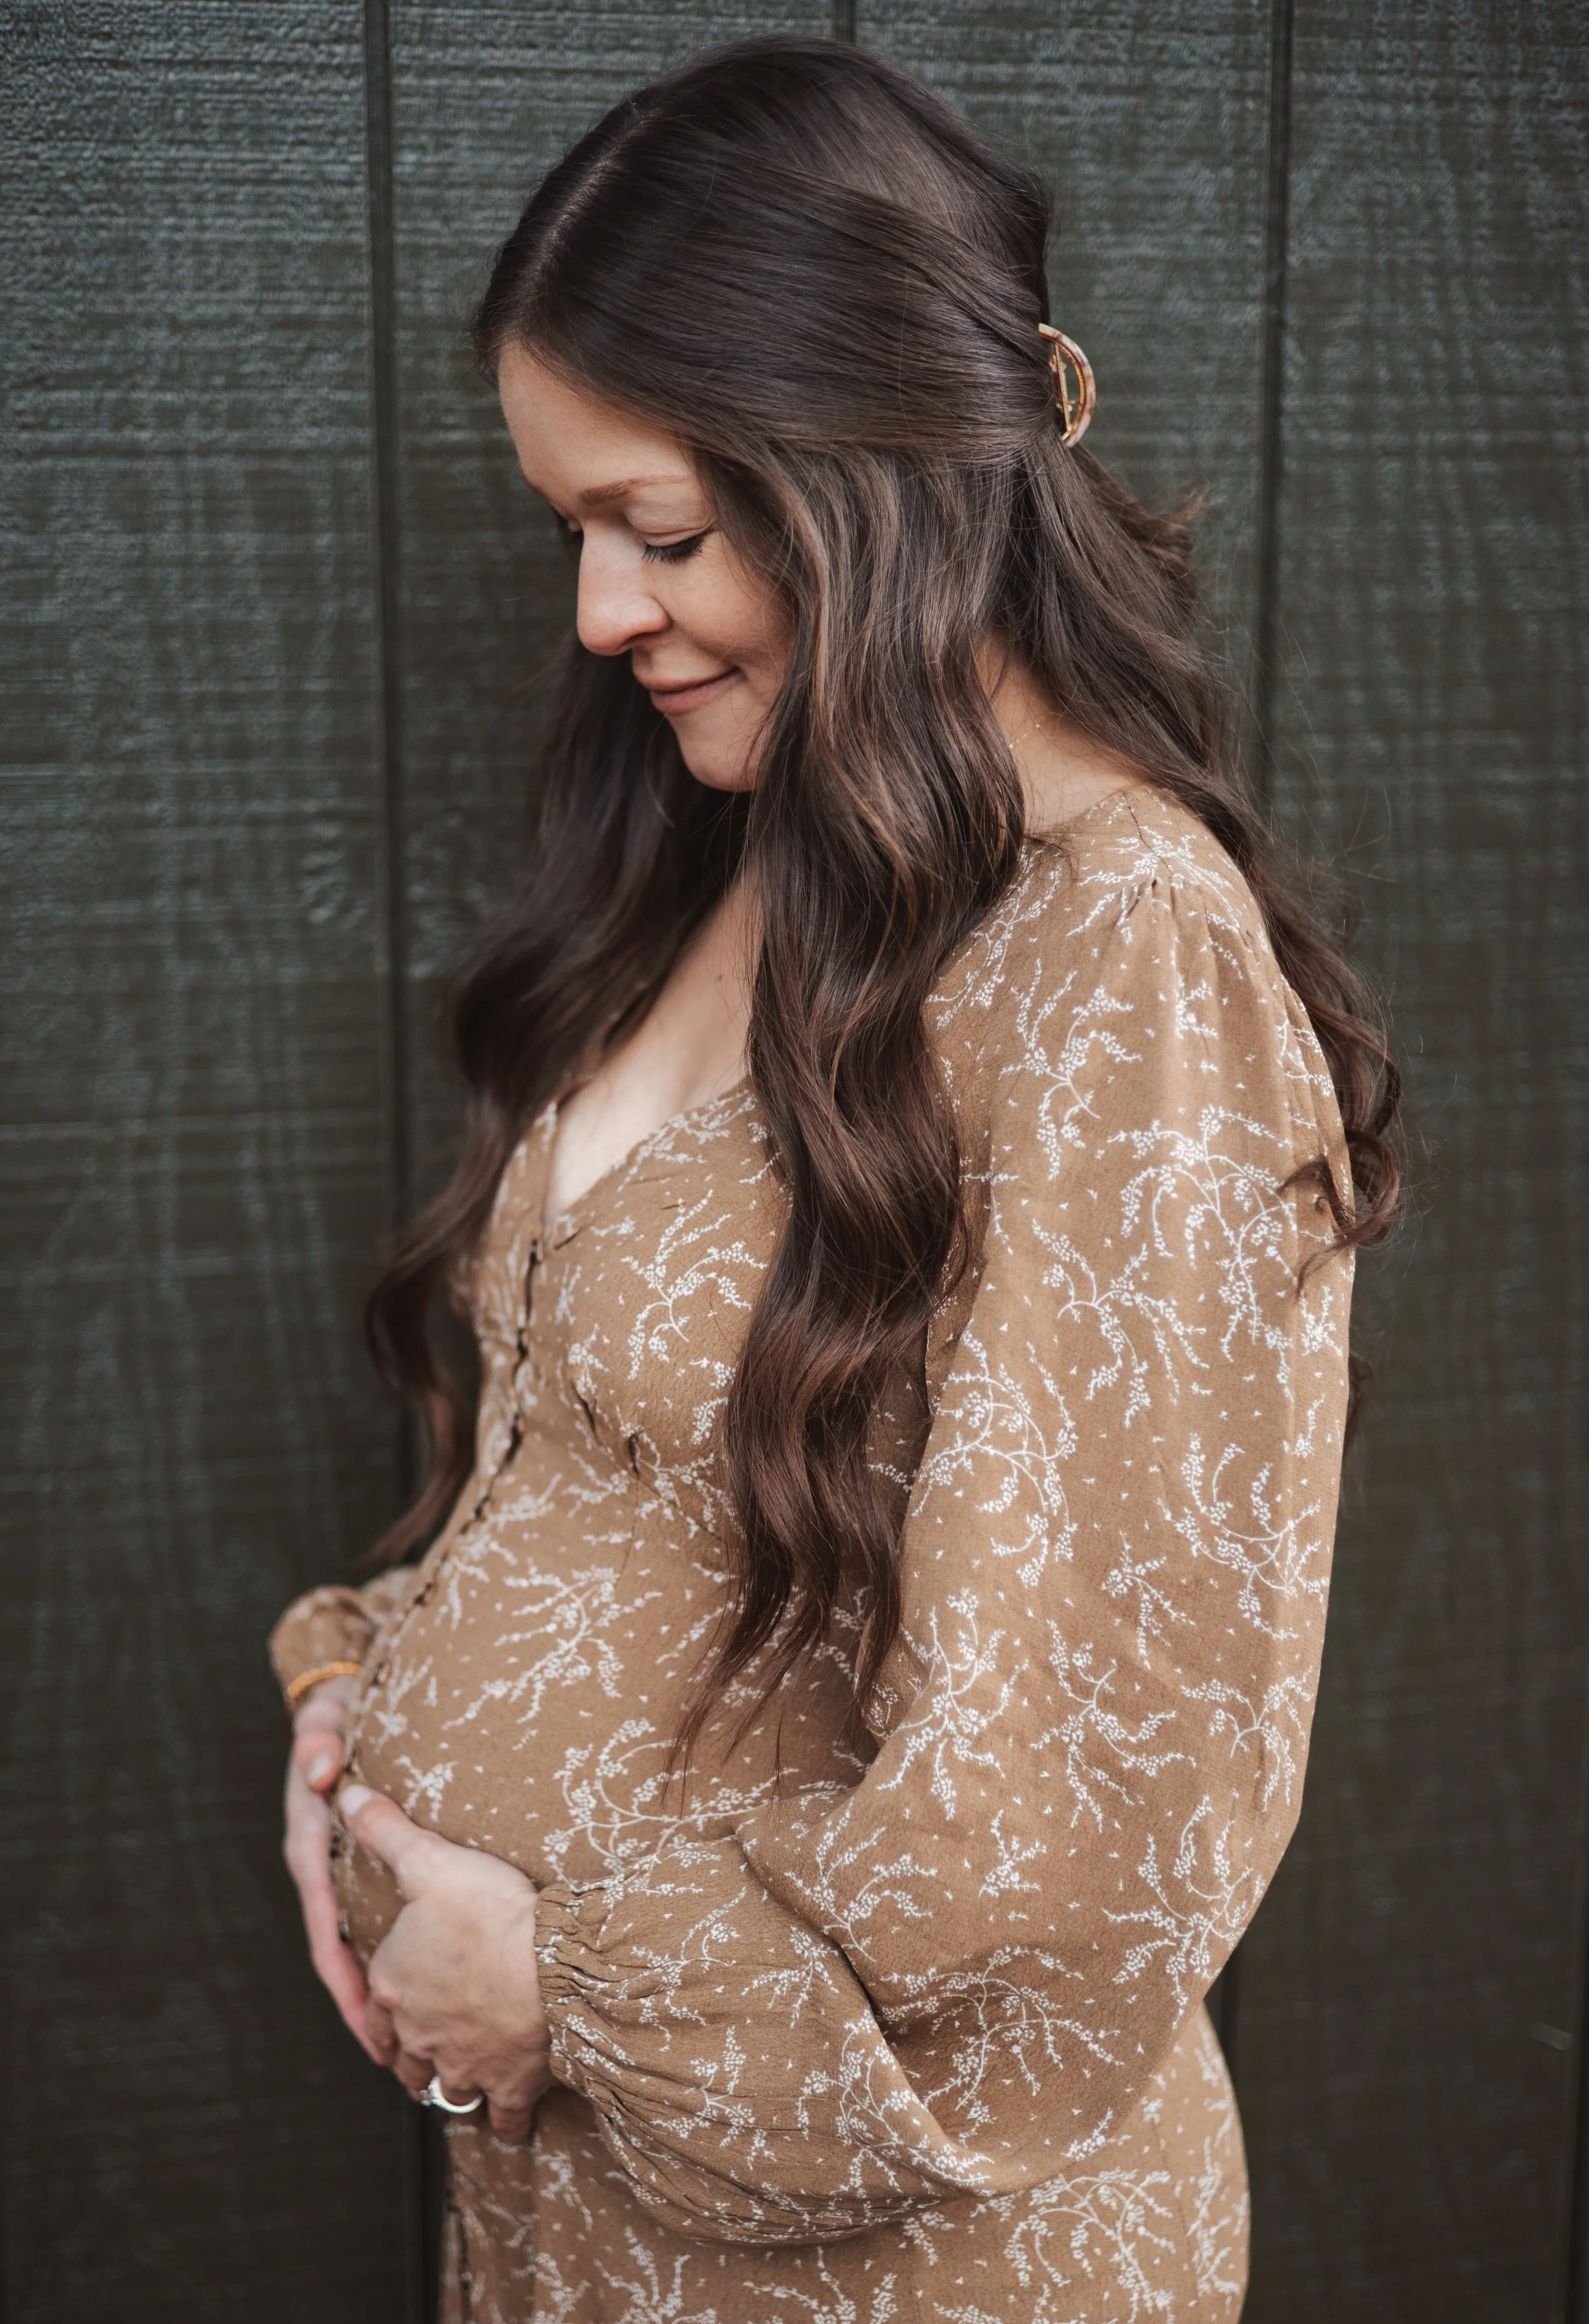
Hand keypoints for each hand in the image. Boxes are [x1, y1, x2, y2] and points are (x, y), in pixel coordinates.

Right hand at [282, 1677, 380, 2060]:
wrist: (341, 1698)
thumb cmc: (337, 1708)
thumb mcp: (326, 1713)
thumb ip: (318, 1734)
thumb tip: (320, 1769)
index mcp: (311, 1842)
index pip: (324, 1918)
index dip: (342, 1970)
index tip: (362, 2014)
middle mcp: (320, 1865)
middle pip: (336, 1948)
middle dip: (359, 2003)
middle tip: (388, 2055)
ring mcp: (338, 1869)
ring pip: (352, 1942)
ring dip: (371, 1992)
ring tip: (399, 2044)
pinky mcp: (358, 1865)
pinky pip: (368, 1921)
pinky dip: (384, 1958)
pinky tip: (410, 1988)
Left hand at [339, 1783, 553, 2142]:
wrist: (549, 1963)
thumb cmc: (488, 1910)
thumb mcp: (429, 1859)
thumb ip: (384, 1829)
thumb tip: (344, 1794)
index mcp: (392, 1987)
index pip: (373, 2010)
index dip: (380, 2013)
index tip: (388, 2017)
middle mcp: (419, 2035)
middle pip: (405, 2059)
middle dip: (411, 2056)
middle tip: (423, 2052)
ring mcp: (463, 2065)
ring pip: (446, 2090)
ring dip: (450, 2087)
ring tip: (460, 2081)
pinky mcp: (508, 2085)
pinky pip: (502, 2118)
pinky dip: (505, 2120)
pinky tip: (513, 2116)